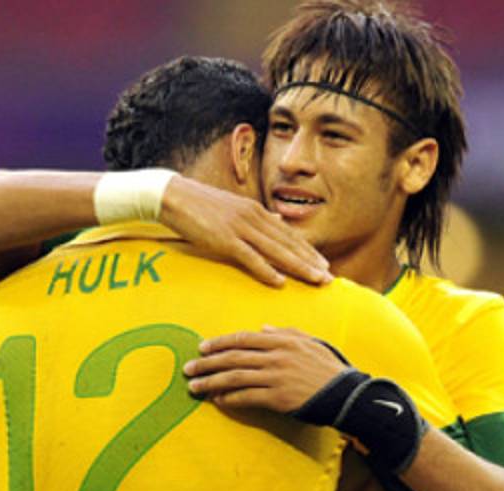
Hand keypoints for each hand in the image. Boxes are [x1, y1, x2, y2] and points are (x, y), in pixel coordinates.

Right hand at [159, 176, 330, 286]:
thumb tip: (276, 219)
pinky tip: (280, 282)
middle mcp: (253, 217)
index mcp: (255, 210)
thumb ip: (255, 216)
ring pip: (276, 250)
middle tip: (330, 277)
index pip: (288, 233)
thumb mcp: (233, 207)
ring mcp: (239, 227)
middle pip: (289, 243)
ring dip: (299, 266)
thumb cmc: (199, 204)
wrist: (172, 196)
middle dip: (311, 261)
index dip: (308, 250)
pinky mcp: (224, 238)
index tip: (324, 263)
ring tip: (316, 280)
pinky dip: (266, 269)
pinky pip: (250, 256)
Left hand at [183, 326, 345, 412]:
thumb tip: (263, 329)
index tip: (202, 348)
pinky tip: (218, 401)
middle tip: (188, 369)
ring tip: (194, 387)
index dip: (219, 343)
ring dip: (211, 383)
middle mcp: (276, 357)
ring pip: (235, 377)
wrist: (347, 394)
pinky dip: (230, 399)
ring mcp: (276, 378)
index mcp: (282, 340)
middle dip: (207, 363)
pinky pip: (247, 397)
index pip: (243, 339)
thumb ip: (285, 333)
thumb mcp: (310, 342)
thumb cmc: (329, 368)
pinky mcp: (278, 398)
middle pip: (233, 358)